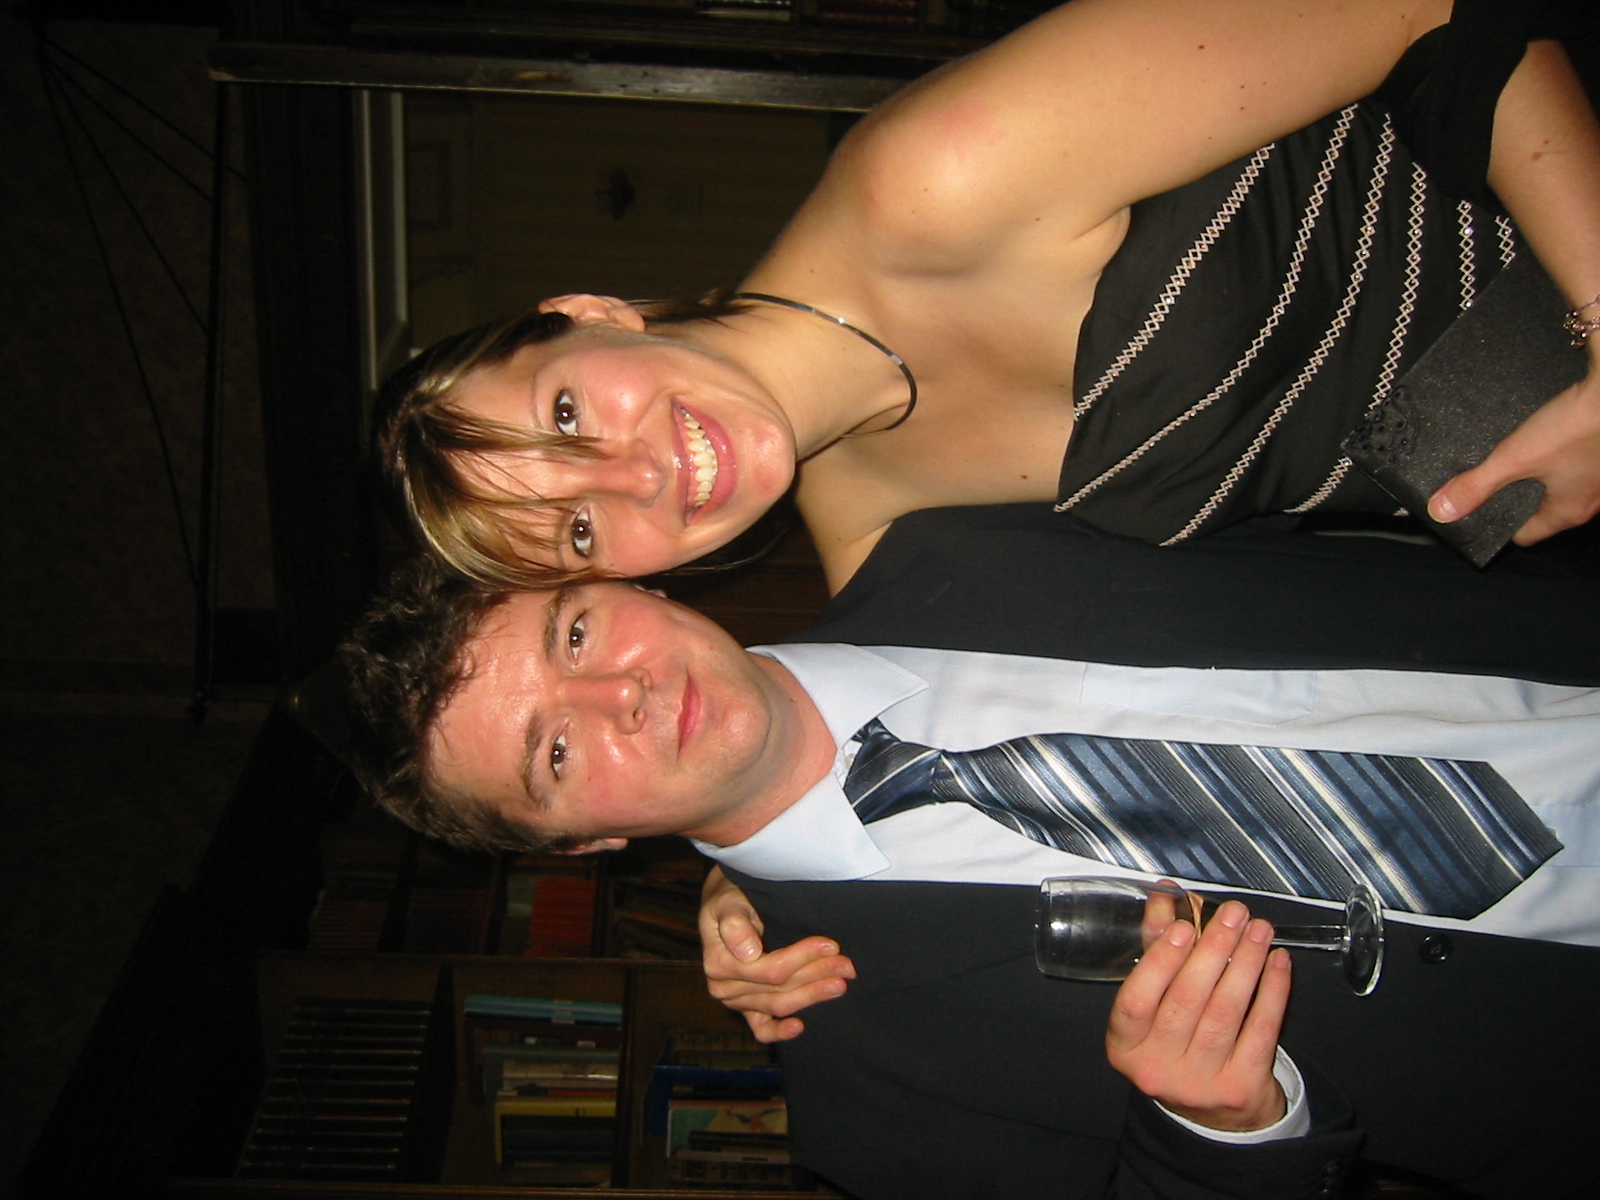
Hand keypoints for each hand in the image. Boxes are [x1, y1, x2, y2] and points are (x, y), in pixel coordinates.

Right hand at [698, 867, 856, 1042]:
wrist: (726, 908)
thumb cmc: (729, 899)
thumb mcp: (727, 901)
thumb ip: (735, 923)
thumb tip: (748, 951)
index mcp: (719, 962)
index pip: (769, 969)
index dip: (802, 958)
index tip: (830, 944)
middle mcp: (724, 987)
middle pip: (779, 988)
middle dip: (816, 975)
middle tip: (847, 965)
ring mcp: (736, 1001)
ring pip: (778, 1005)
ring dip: (812, 995)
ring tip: (841, 983)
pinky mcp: (746, 1008)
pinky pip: (761, 1029)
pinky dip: (779, 1032)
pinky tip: (800, 1026)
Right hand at [1105, 900, 1290, 1132]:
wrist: (1214, 1114)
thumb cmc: (1177, 1042)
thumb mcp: (1156, 1002)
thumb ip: (1157, 949)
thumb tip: (1166, 898)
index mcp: (1125, 1047)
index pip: (1135, 1002)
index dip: (1160, 962)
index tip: (1184, 926)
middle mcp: (1157, 1069)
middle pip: (1186, 1002)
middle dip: (1214, 949)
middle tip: (1234, 914)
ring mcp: (1200, 1083)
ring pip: (1225, 1013)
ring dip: (1246, 963)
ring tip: (1259, 930)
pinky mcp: (1240, 1087)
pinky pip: (1260, 1030)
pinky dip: (1272, 991)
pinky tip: (1277, 962)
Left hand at [1429, 372, 1599, 544]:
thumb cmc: (1577, 425)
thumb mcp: (1515, 458)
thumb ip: (1477, 485)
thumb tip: (1442, 511)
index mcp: (1569, 512)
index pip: (1525, 536)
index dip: (1497, 526)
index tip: (1476, 511)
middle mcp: (1591, 500)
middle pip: (1541, 510)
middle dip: (1512, 498)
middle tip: (1487, 482)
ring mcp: (1599, 476)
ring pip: (1557, 485)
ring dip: (1533, 475)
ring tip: (1510, 459)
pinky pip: (1571, 463)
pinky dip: (1553, 455)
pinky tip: (1540, 439)